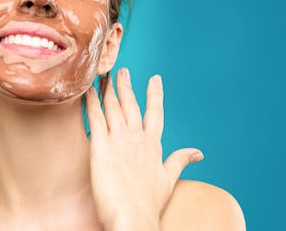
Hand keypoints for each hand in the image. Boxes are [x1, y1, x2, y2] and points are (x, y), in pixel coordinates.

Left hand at [86, 68, 203, 230]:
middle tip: (122, 70)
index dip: (155, 94)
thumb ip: (181, 160)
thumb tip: (198, 153)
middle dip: (126, 85)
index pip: (156, 112)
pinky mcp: (101, 147)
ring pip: (113, 107)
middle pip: (131, 104)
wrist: (134, 219)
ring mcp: (119, 140)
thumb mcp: (169, 179)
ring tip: (104, 74)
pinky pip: (95, 118)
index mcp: (154, 144)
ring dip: (108, 89)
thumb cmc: (150, 204)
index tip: (155, 79)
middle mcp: (137, 138)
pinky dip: (91, 102)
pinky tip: (88, 91)